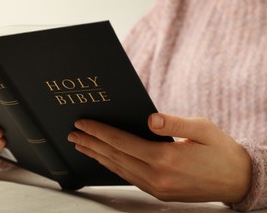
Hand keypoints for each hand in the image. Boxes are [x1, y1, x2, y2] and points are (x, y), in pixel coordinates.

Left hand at [67, 113, 251, 203]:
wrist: (237, 180)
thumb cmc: (220, 150)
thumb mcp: (202, 129)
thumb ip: (174, 123)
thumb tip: (149, 119)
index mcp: (165, 158)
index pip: (122, 142)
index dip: (100, 131)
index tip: (83, 123)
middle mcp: (157, 176)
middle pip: (114, 157)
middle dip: (91, 143)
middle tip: (73, 134)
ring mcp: (157, 188)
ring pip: (118, 169)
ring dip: (98, 156)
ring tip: (81, 146)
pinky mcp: (159, 192)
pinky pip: (129, 177)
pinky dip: (112, 167)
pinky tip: (104, 159)